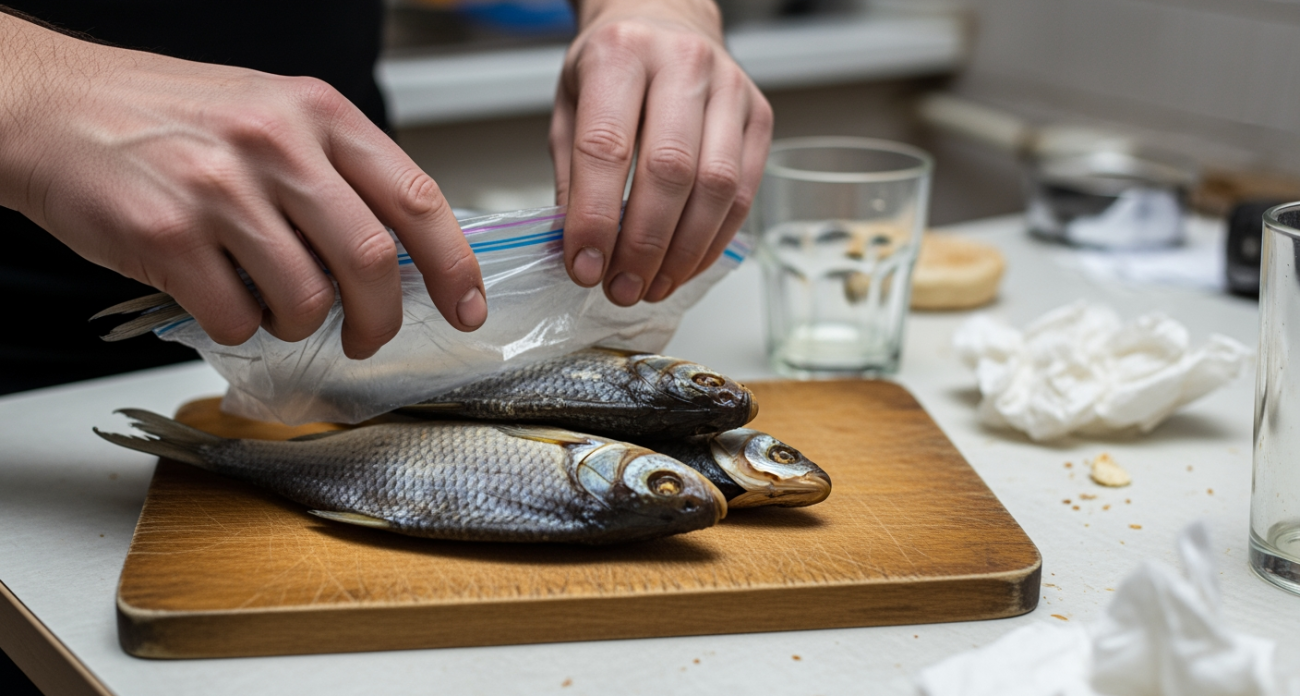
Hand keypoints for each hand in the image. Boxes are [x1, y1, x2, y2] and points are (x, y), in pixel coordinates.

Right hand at [0, 12, 486, 359]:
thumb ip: (337, 175)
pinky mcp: (167, 236)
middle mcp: (276, 144)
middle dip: (383, 317)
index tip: (467, 307)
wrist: (50, 106)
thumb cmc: (166, 118)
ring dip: (303, 324)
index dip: (453, 263)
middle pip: (371, 259)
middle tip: (371, 336)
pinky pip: (236, 317)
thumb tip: (403, 256)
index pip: (415, 196)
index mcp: (317, 112)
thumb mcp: (271, 117)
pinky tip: (223, 299)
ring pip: (307, 297)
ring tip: (277, 307)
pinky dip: (241, 327)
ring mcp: (220, 189)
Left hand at [551, 0, 772, 304]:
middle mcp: (682, 64)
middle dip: (644, 244)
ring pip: (716, 188)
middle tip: (621, 287)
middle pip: (670, 170)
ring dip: (683, 252)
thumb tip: (579, 252)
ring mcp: (730, 89)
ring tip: (652, 285)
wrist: (665, 20)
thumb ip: (571, 177)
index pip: (606, 146)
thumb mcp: (569, 107)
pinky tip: (684, 265)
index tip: (584, 266)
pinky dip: (713, 241)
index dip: (595, 217)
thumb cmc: (614, 66)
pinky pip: (743, 194)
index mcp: (621, 54)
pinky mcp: (759, 117)